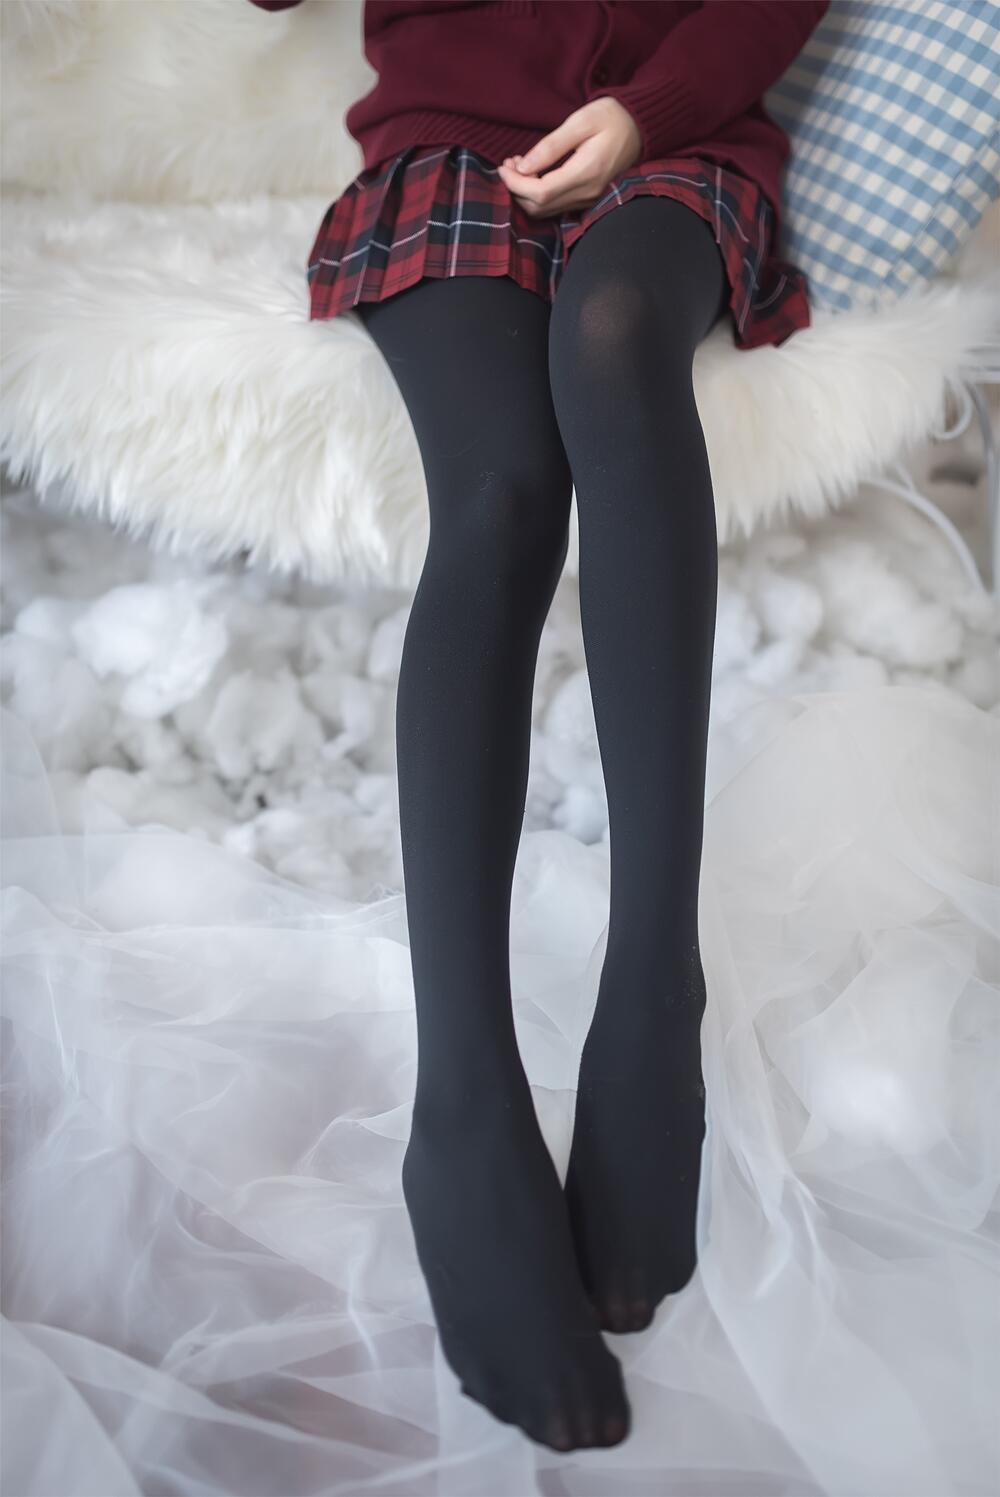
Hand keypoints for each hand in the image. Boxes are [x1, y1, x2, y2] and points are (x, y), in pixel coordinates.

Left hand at [496, 97, 641, 217]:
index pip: (540, 192)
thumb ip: (551, 146)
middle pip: (539, 207)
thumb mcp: (580, 122)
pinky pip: (555, 206)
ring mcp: (589, 199)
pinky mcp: (588, 199)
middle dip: (517, 189)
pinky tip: (535, 173)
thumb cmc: (612, 117)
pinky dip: (538, 195)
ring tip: (520, 166)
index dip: (515, 183)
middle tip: (510, 163)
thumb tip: (524, 167)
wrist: (641, 127)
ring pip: (545, 210)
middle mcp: (587, 193)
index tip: (504, 165)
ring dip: (525, 193)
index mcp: (586, 173)